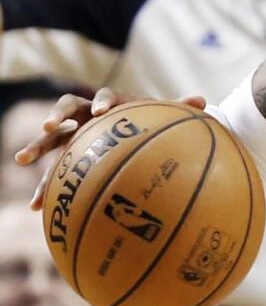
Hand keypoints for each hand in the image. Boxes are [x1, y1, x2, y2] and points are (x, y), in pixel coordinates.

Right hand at [16, 88, 205, 210]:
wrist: (131, 136)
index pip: (104, 97)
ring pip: (50, 139)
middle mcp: (86, 116)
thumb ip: (179, 109)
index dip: (103, 102)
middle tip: (49, 125)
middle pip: (66, 109)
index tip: (103, 111)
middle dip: (56, 115)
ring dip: (36, 147)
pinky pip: (52, 174)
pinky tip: (36, 208)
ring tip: (20, 159)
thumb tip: (204, 101)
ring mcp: (72, 135)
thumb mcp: (162, 119)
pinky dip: (43, 189)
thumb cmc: (147, 126)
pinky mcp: (66, 158)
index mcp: (111, 104)